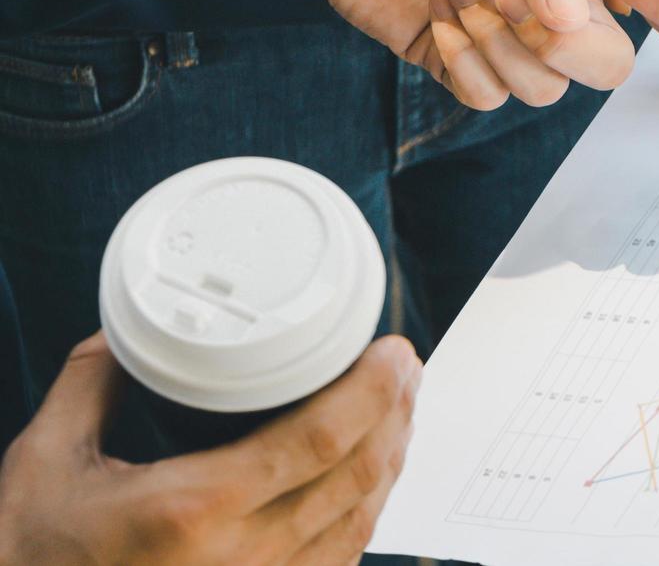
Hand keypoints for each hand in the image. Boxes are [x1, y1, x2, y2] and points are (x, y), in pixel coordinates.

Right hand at [0, 332, 420, 565]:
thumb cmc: (32, 561)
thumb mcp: (44, 465)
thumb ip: (91, 385)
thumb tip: (126, 331)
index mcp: (195, 509)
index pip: (317, 439)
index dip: (371, 391)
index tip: (393, 351)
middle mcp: (242, 558)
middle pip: (357, 474)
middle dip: (395, 411)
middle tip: (405, 365)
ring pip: (361, 518)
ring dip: (391, 456)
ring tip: (400, 405)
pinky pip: (340, 558)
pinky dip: (368, 507)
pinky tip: (370, 473)